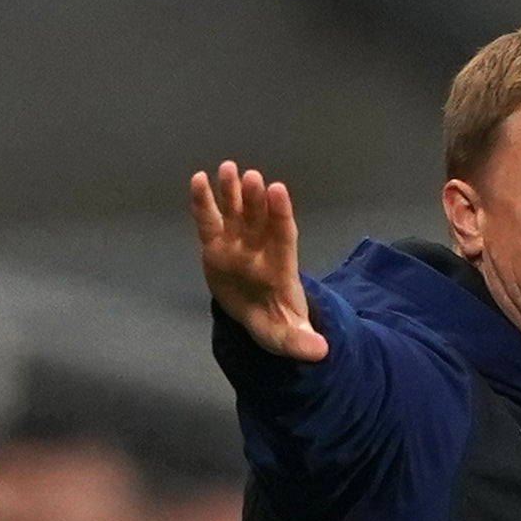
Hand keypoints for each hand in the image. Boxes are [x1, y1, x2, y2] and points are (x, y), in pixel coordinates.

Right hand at [189, 161, 327, 362]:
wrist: (256, 316)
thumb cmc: (276, 323)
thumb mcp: (288, 338)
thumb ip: (301, 342)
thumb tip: (321, 351)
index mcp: (280, 268)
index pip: (283, 237)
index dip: (280, 214)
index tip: (278, 191)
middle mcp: (259, 249)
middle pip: (258, 220)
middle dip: (255, 200)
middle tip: (253, 177)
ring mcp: (237, 244)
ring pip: (235, 213)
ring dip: (232, 191)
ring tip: (228, 169)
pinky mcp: (215, 245)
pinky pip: (209, 221)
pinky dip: (203, 201)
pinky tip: (199, 179)